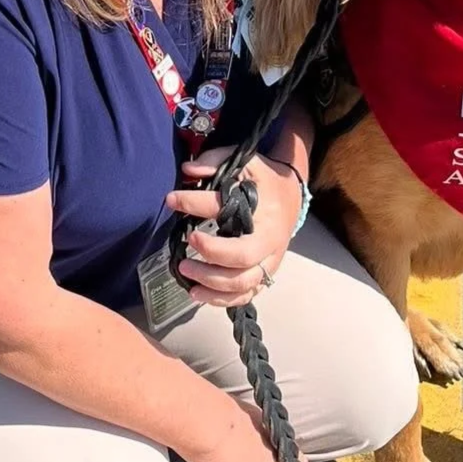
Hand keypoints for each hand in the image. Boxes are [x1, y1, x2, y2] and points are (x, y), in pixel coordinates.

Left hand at [165, 147, 302, 306]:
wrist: (291, 197)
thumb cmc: (264, 181)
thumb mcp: (244, 161)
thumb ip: (215, 161)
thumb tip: (187, 170)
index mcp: (263, 208)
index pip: (224, 207)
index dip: (194, 203)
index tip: (171, 199)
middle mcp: (270, 238)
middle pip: (243, 256)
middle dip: (212, 253)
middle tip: (188, 242)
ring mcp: (269, 261)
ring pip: (244, 282)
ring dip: (212, 282)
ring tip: (185, 272)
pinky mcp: (265, 275)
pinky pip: (245, 296)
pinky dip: (222, 300)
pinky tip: (198, 293)